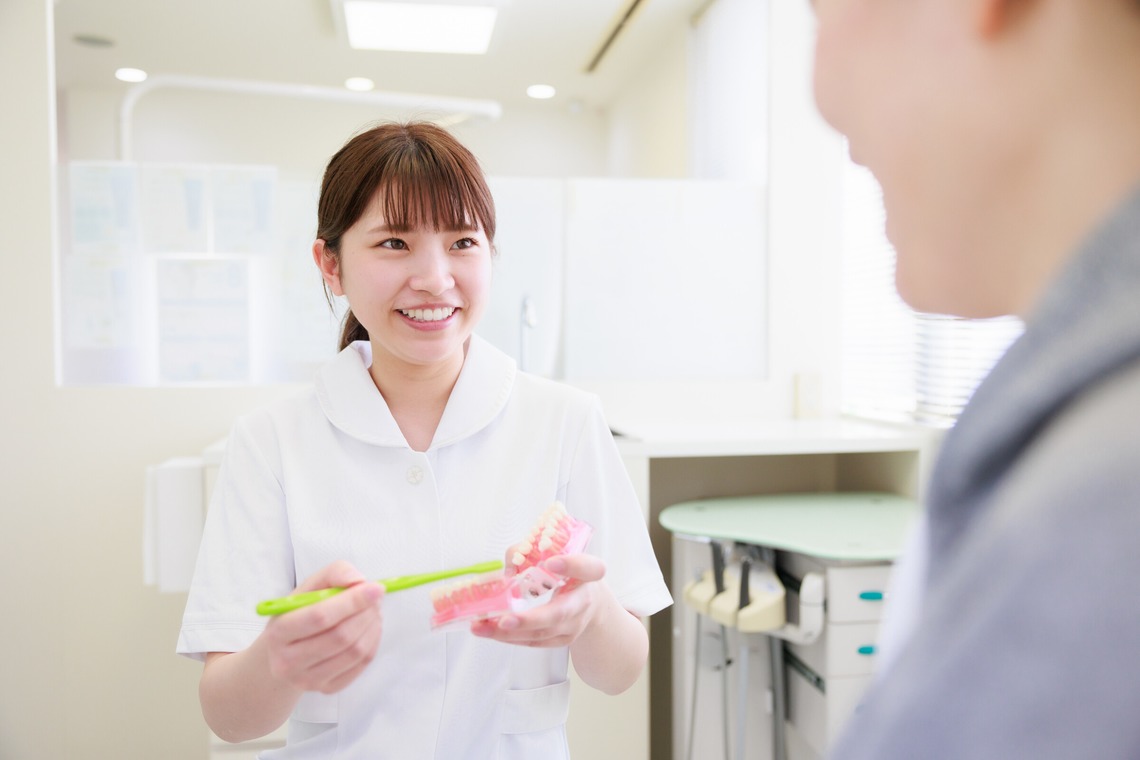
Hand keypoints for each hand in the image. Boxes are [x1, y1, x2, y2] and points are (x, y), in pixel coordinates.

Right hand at [261, 560, 383, 693]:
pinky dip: (373, 643)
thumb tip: (358, 580)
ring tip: (374, 611)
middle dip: (366, 613)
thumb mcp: (308, 587)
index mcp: (279, 632)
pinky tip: (370, 629)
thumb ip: (333, 574)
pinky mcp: (326, 689)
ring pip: (355, 652)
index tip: (376, 588)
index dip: (352, 601)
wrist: (283, 652)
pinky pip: (360, 665)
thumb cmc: (299, 613)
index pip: (320, 616)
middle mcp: (287, 662)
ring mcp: (307, 680)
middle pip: (341, 637)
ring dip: (373, 627)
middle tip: (377, 598)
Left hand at [470, 554, 606, 647]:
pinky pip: (533, 641)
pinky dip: (509, 637)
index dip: (570, 565)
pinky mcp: (561, 640)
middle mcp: (583, 602)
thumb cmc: (569, 575)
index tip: (551, 563)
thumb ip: (530, 553)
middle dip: (530, 619)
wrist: (590, 602)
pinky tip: (489, 630)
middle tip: (505, 619)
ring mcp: (573, 625)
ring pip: (541, 633)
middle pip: (560, 613)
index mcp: (588, 574)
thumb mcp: (557, 556)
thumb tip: (508, 567)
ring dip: (509, 632)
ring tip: (482, 626)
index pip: (588, 568)